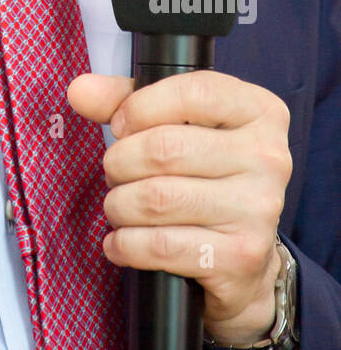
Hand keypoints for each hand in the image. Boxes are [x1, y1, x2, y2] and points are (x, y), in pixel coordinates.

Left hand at [67, 71, 292, 346]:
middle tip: (115, 172)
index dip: (141, 106)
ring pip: (157, 198)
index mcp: (259, 111)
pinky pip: (161, 245)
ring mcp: (259, 208)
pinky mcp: (242, 255)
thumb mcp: (174, 125)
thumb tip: (80, 90)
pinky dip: (125, 244)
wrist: (243, 259)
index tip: (120, 125)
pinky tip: (120, 242)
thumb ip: (127, 101)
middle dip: (120, 162)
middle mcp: (268, 157)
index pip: (193, 93)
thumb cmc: (204, 176)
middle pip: (165, 148)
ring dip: (119, 205)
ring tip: (117, 206)